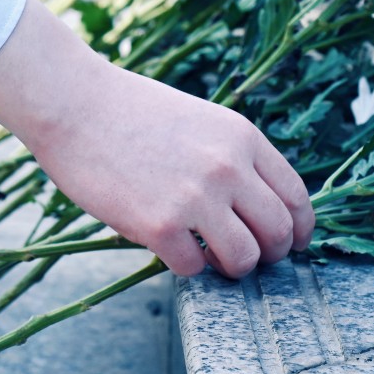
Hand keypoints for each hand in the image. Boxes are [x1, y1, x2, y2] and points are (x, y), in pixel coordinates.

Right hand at [0, 0, 311, 276]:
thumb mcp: (202, 121)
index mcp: (243, 138)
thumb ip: (234, 158)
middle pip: (278, 234)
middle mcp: (229, 168)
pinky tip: (169, 248)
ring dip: (230, 268)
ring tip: (210, 258)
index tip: (289, 244)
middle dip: (269, 255)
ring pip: (244, 259)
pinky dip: (186, 267)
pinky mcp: (160, 225)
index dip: (298, 230)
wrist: (74, 104)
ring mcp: (196, 198)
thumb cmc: (131, 111)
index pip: (296, 197)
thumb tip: (256, 206)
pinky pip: (194, 268)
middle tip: (247, 258)